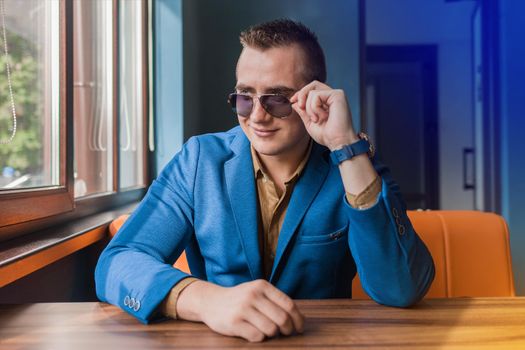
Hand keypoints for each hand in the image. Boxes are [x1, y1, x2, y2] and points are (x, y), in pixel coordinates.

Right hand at [177, 279, 303, 341]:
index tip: (300, 328)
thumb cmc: (239, 299)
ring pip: (271, 329)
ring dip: (272, 334)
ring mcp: (243, 308)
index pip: (288, 304)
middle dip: (288, 329)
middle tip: (285, 333)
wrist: (210, 301)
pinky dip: (259, 337)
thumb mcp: (256, 292)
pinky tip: (252, 332)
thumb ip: (275, 301)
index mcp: (262, 286)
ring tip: (265, 330)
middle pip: (282, 318)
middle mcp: (253, 295)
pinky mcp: (234, 322)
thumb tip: (298, 319)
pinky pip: (257, 336)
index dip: (298, 319)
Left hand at [290, 80, 358, 149]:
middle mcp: (333, 96)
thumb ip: (303, 112)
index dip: (301, 93)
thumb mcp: (310, 123)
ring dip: (309, 108)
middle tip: (300, 107)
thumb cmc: (327, 135)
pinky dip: (314, 108)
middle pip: (313, 84)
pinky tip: (322, 117)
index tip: (292, 101)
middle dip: (302, 94)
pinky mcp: (338, 95)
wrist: (337, 142)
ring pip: (312, 92)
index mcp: (328, 101)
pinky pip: (316, 95)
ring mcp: (336, 94)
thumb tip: (294, 102)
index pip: (312, 89)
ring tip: (316, 119)